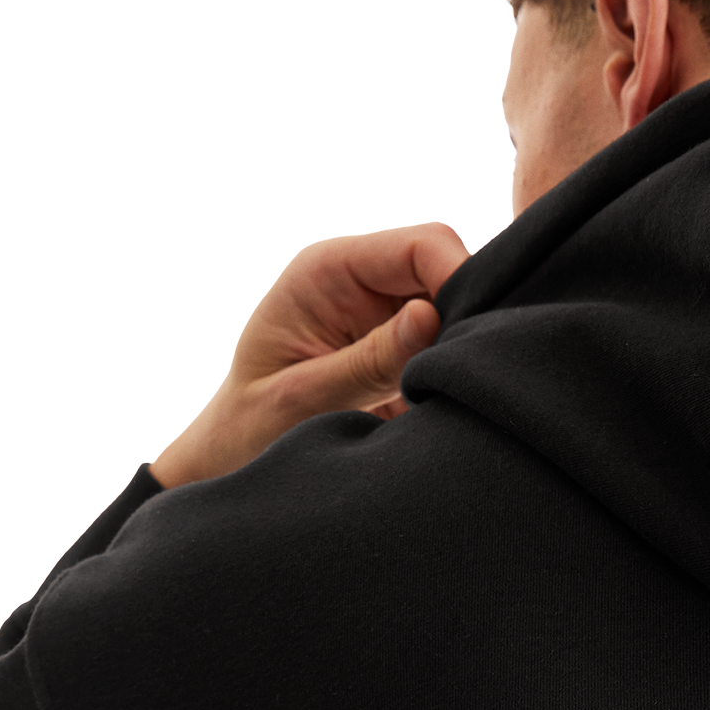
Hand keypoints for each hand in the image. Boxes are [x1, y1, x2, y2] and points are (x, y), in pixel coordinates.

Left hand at [150, 224, 467, 488]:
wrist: (235, 463)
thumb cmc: (251, 430)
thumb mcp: (305, 399)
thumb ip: (369, 360)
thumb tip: (430, 317)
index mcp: (327, 273)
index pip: (420, 247)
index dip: (459, 278)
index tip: (474, 334)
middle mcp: (363, 285)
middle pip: (448, 274)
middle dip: (469, 320)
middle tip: (468, 377)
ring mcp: (387, 318)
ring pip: (458, 315)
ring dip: (462, 355)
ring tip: (449, 402)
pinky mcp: (404, 353)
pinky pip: (451, 352)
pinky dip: (457, 380)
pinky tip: (446, 412)